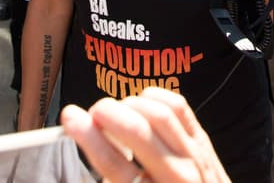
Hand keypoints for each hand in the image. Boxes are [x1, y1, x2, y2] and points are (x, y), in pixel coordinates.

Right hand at [61, 87, 230, 182]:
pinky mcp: (203, 141)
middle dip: (108, 113)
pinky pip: (178, 107)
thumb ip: (113, 176)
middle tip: (91, 113)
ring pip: (159, 114)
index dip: (89, 138)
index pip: (115, 165)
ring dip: (129, 104)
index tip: (70, 119)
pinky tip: (139, 103)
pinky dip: (154, 97)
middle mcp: (177, 177)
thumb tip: (89, 140)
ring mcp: (195, 156)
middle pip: (139, 132)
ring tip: (114, 111)